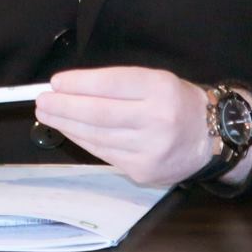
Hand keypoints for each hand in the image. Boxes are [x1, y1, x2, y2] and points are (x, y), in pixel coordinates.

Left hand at [36, 67, 237, 187]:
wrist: (209, 138)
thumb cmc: (176, 103)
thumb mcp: (156, 80)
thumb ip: (118, 84)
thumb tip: (71, 88)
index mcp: (161, 89)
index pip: (112, 84)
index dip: (79, 84)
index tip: (56, 82)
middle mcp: (157, 119)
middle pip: (99, 113)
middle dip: (64, 107)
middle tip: (42, 101)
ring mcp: (150, 149)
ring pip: (97, 137)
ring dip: (67, 125)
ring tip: (49, 114)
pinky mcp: (142, 171)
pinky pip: (104, 153)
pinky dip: (83, 141)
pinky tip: (70, 130)